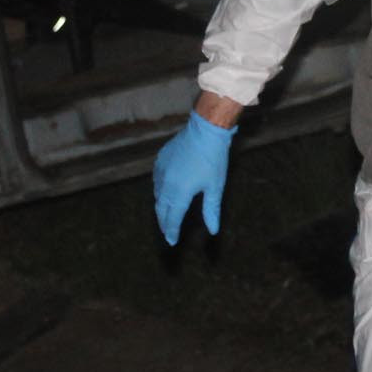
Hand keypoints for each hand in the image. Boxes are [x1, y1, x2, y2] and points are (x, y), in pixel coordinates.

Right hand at [153, 111, 236, 243]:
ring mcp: (161, 171)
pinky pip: (156, 181)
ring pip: (157, 195)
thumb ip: (211, 210)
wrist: (205, 130)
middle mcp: (167, 183)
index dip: (172, 231)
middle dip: (164, 223)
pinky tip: (165, 193)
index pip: (173, 217)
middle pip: (162, 209)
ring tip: (166, 215)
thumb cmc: (213, 159)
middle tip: (167, 233)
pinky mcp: (160, 160)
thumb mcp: (215, 187)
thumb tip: (213, 231)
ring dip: (162, 207)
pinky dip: (160, 191)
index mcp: (180, 192)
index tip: (172, 242)